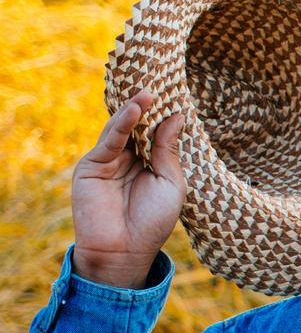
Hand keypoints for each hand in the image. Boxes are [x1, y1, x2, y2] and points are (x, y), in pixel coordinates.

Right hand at [71, 91, 186, 288]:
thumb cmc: (153, 221)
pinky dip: (122, 123)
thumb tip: (175, 117)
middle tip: (160, 82)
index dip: (163, 115)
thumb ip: (168, 151)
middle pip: (138, 126)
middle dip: (148, 106)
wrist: (124, 250)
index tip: (176, 93)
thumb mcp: (170, 183)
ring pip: (121, 128)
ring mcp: (108, 161)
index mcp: (149, 163)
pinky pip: (109, 140)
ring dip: (135, 109)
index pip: (155, 132)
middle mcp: (128, 159)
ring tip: (149, 91)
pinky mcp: (91, 165)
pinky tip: (135, 109)